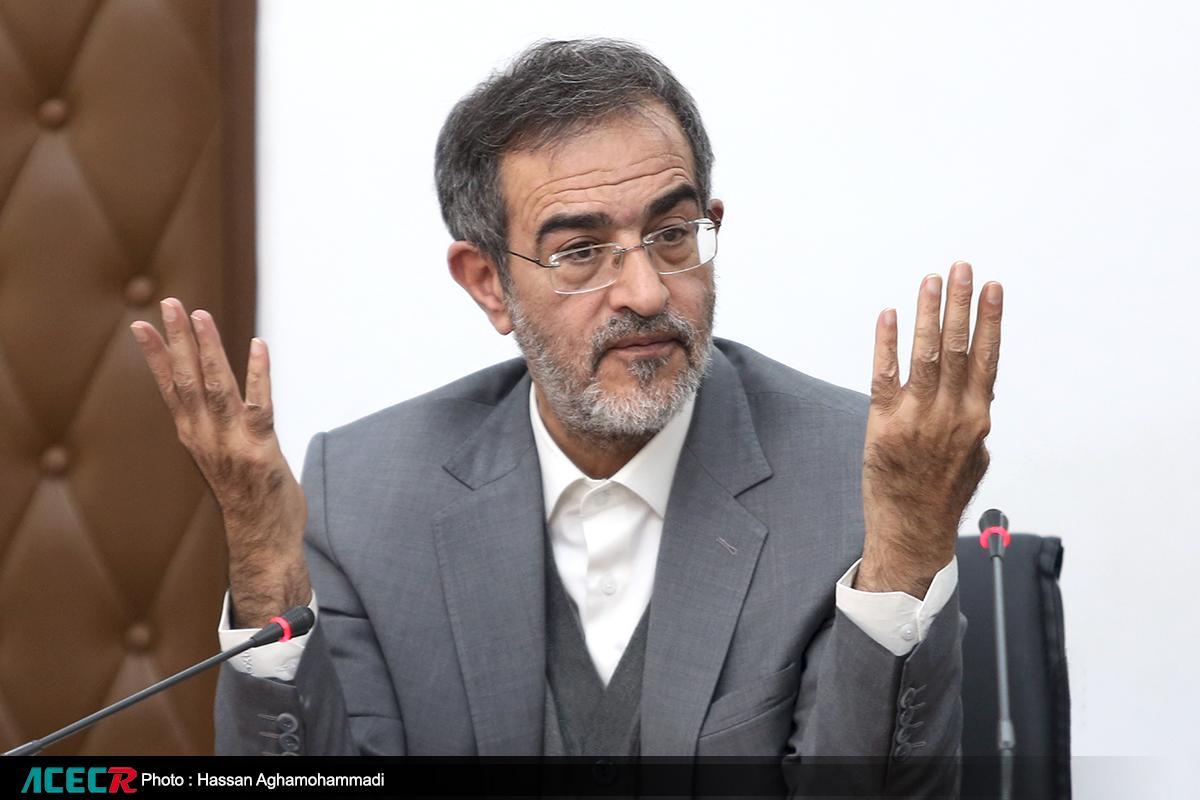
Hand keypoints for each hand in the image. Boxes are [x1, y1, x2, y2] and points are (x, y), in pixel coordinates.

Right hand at [130, 298, 310, 626]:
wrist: (263, 544)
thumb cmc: (247, 499)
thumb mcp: (221, 459)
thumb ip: (215, 428)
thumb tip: (212, 399)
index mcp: (194, 438)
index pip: (170, 388)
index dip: (156, 356)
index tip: (140, 325)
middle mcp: (206, 439)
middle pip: (187, 381)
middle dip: (178, 340)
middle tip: (170, 304)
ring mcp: (232, 445)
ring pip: (216, 388)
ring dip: (209, 350)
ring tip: (201, 316)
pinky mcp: (261, 452)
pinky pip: (259, 406)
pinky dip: (258, 374)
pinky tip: (257, 345)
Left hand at [856, 261, 1001, 597]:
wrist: (912, 531)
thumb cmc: (942, 495)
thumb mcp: (974, 458)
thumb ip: (975, 421)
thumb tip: (982, 395)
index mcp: (977, 418)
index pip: (987, 358)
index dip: (990, 320)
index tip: (993, 288)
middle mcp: (951, 415)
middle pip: (958, 348)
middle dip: (960, 304)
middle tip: (962, 268)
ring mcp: (917, 419)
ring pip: (925, 356)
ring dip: (928, 314)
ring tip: (931, 280)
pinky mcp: (884, 426)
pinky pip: (884, 376)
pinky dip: (887, 344)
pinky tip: (889, 316)